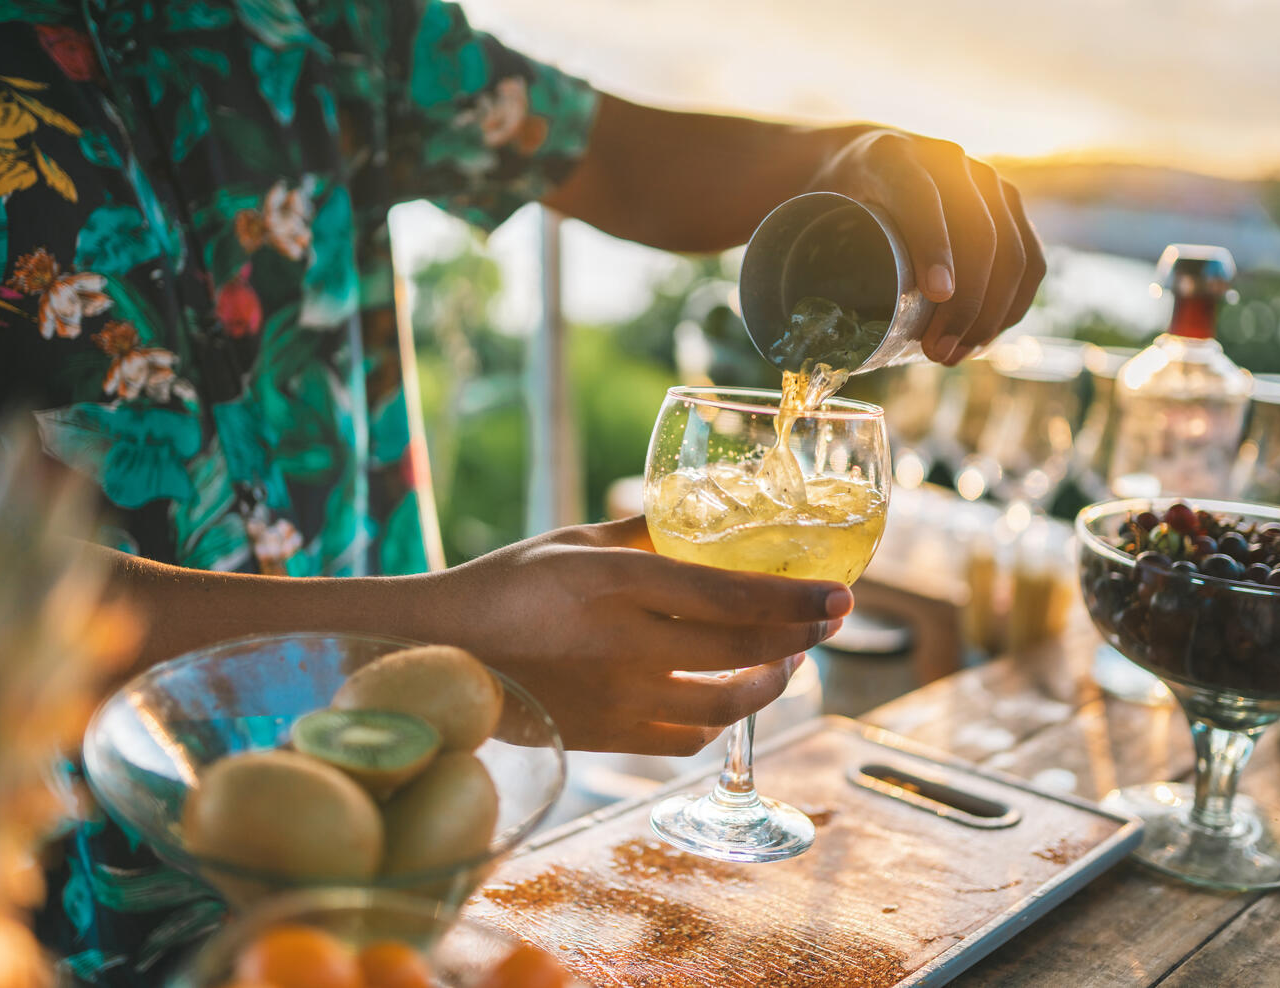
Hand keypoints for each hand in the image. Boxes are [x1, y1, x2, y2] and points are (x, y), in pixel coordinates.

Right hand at [419, 516, 851, 755]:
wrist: (438, 653)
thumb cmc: (503, 585)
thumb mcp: (571, 540)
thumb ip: (643, 533)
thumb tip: (700, 522)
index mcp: (618, 583)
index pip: (733, 598)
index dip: (797, 601)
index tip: (841, 594)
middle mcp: (626, 645)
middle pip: (745, 651)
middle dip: (804, 637)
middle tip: (832, 621)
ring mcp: (619, 699)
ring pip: (727, 705)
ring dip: (772, 684)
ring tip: (789, 662)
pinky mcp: (608, 738)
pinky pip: (689, 738)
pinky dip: (723, 720)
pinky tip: (732, 698)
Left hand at [813, 130, 1046, 364]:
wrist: (861, 161)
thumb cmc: (828, 201)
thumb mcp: (806, 216)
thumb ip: (796, 258)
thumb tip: (787, 342)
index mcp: (893, 156)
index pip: (924, 198)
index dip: (935, 245)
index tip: (936, 295)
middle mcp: (950, 162)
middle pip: (978, 235)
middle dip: (966, 303)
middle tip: (937, 354)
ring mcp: (985, 182)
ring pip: (1011, 252)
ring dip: (990, 313)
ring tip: (954, 356)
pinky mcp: (1007, 207)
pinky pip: (1029, 258)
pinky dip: (1014, 302)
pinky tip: (991, 336)